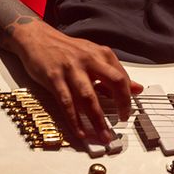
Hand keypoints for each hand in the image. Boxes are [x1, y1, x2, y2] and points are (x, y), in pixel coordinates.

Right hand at [8, 20, 142, 142]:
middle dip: (121, 104)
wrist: (37, 37)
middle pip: (113, 82)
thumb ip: (114, 73)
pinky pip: (66, 103)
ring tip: (103, 136)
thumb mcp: (93, 57)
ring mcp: (71, 69)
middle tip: (123, 121)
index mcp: (101, 55)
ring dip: (98, 119)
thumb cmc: (67, 50)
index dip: (128, 96)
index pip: (122, 77)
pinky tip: (81, 132)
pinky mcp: (54, 78)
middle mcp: (89, 60)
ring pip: (89, 97)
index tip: (127, 112)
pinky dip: (74, 120)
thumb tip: (137, 89)